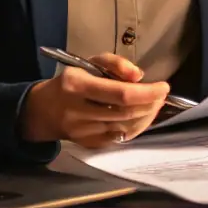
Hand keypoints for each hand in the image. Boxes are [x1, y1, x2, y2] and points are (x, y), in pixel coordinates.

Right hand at [20, 53, 168, 147]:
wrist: (43, 110)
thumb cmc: (71, 82)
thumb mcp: (89, 62)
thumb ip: (115, 63)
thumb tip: (138, 76)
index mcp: (77, 85)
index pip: (120, 94)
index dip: (147, 92)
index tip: (164, 87)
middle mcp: (78, 111)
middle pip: (126, 113)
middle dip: (150, 104)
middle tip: (161, 95)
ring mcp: (82, 132)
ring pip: (126, 128)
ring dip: (147, 116)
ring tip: (155, 105)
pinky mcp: (87, 144)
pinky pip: (119, 138)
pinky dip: (135, 128)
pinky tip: (141, 117)